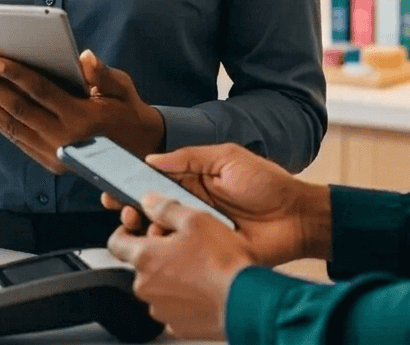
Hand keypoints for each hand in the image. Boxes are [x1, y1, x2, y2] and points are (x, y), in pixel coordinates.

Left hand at [0, 49, 164, 172]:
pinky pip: (17, 139)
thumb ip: (102, 74)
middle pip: (19, 110)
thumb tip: (84, 56)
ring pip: (12, 127)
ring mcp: (55, 154)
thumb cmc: (128, 110)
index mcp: (82, 117)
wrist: (139, 150)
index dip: (16, 74)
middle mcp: (64, 139)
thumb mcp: (122, 88)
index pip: (41, 91)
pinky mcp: (49, 161)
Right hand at [104, 143, 330, 266]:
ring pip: (162, 232)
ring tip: (139, 223)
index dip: (131, 183)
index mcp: (193, 180)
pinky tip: (163, 242)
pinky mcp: (210, 252)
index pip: (154, 181)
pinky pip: (183, 253)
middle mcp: (192, 205)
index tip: (110, 185)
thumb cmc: (266, 182)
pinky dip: (168, 249)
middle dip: (130, 209)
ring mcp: (200, 230)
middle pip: (152, 209)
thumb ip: (188, 157)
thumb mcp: (226, 157)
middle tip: (121, 209)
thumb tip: (152, 158)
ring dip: (146, 229)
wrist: (298, 216)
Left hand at [108, 194, 252, 341]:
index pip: (115, 243)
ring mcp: (162, 310)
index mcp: (145, 258)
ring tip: (197, 265)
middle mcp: (147, 287)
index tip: (135, 227)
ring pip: (158, 286)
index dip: (124, 231)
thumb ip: (165, 208)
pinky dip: (184, 296)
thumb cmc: (223, 264)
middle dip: (155, 252)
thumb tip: (149, 201)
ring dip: (170, 275)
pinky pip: (174, 306)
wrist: (247, 303)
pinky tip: (203, 286)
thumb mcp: (194, 219)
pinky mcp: (179, 327)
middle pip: (140, 264)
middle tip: (180, 243)